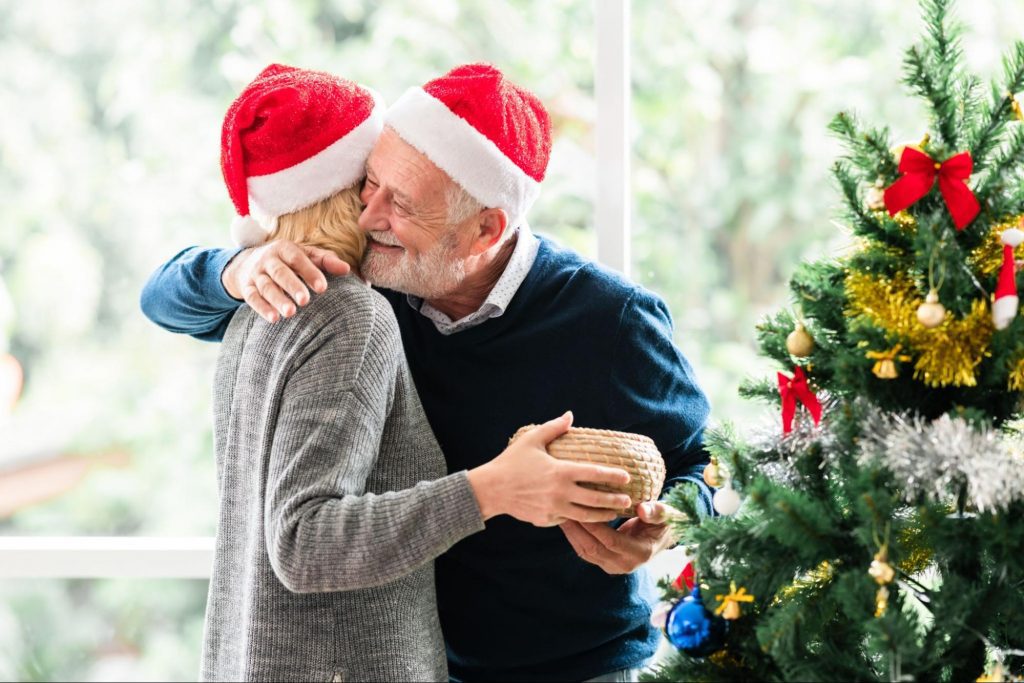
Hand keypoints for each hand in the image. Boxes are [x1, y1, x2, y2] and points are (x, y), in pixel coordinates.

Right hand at [222, 239, 350, 322]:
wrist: (248, 262)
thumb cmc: (287, 260)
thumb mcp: (305, 255)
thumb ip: (325, 261)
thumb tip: (346, 269)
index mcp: (284, 249)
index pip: (297, 259)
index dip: (310, 272)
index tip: (322, 287)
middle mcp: (268, 260)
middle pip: (280, 273)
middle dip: (292, 286)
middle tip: (305, 301)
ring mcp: (255, 274)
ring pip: (266, 287)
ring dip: (277, 300)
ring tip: (290, 313)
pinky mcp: (246, 288)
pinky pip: (252, 298)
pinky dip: (262, 309)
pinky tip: (273, 319)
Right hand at [467, 412, 633, 526]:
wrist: (491, 489)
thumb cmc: (511, 462)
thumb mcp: (532, 440)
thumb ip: (554, 428)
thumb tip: (570, 415)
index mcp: (561, 471)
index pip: (594, 474)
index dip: (613, 476)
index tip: (626, 477)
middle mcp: (560, 492)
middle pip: (595, 499)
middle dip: (614, 500)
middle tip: (628, 500)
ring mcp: (554, 508)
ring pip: (585, 515)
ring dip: (602, 514)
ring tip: (614, 513)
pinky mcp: (546, 519)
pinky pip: (567, 519)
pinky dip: (579, 518)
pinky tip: (588, 517)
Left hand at [559, 501, 679, 573]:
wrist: (662, 538)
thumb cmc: (664, 522)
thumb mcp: (667, 515)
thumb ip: (656, 512)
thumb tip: (643, 509)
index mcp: (640, 553)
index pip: (611, 541)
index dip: (595, 526)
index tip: (581, 508)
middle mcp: (625, 564)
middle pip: (594, 548)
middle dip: (577, 529)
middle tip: (563, 509)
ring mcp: (613, 566)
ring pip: (586, 552)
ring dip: (572, 533)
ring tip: (560, 514)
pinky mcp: (604, 563)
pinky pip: (585, 551)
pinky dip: (574, 537)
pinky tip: (566, 521)